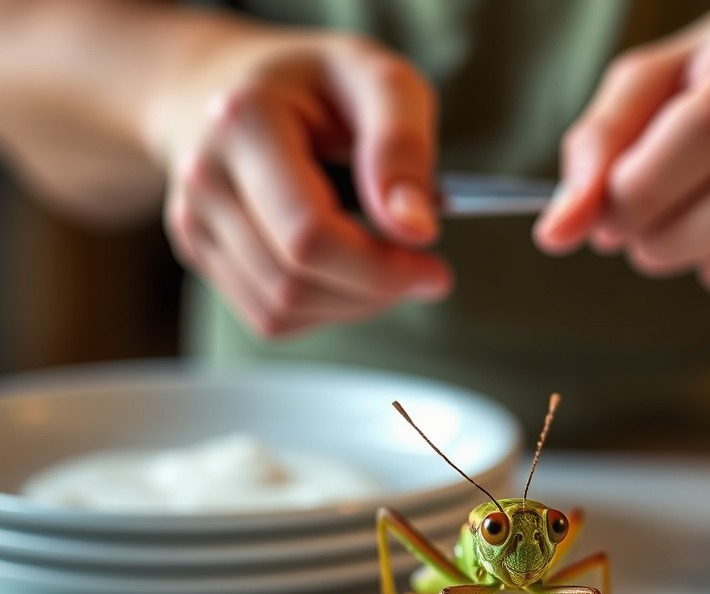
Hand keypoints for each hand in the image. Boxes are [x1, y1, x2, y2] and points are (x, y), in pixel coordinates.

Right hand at [149, 28, 451, 336]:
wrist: (223, 83)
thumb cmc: (312, 82)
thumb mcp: (377, 79)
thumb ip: (402, 145)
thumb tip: (415, 228)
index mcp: (245, 123)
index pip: (310, 237)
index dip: (380, 269)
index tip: (434, 269)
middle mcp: (206, 176)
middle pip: (295, 283)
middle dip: (372, 291)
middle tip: (420, 271)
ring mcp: (194, 220)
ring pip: (282, 311)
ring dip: (350, 305)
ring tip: (384, 266)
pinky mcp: (199, 253)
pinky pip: (269, 316)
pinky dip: (320, 309)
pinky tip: (344, 272)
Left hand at [533, 4, 709, 301]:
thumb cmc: (709, 109)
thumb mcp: (647, 101)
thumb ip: (596, 152)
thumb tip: (557, 230)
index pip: (707, 125)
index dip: (642, 188)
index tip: (598, 218)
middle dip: (663, 228)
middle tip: (629, 239)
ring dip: (693, 252)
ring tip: (665, 245)